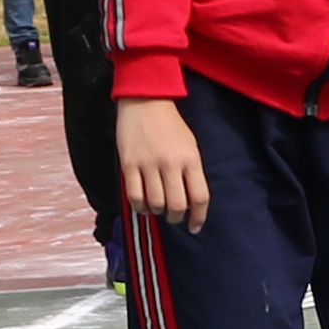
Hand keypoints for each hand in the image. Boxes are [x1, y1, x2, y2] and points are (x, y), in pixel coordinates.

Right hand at [116, 95, 207, 225]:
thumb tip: (190, 203)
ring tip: (156, 209)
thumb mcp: (190, 146)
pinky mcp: (129, 164)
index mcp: (191, 159)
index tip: (194, 226)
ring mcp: (148, 164)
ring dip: (157, 212)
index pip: (199, 197)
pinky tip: (143, 206)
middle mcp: (171, 163)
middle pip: (177, 205)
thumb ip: (191, 172)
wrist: (146, 101)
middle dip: (176, 218)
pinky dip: (139, 207)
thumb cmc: (171, 126)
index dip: (198, 217)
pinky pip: (134, 196)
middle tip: (173, 217)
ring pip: (155, 203)